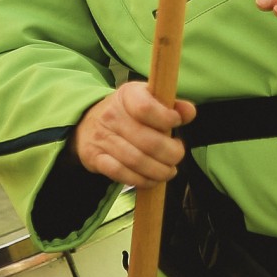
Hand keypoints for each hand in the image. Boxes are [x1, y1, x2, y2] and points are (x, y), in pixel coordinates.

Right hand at [74, 83, 197, 189]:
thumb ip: (171, 105)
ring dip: (159, 171)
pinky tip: (152, 179)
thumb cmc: (127, 111)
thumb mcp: (148, 98)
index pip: (146, 108)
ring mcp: (102, 138)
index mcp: (128, 95)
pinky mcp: (95, 158)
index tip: (177, 123)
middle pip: (147, 141)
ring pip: (136, 160)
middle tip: (178, 155)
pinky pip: (120, 173)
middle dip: (170, 153)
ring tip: (170, 171)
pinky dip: (140, 180)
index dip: (166, 119)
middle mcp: (112, 115)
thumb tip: (189, 112)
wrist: (87, 122)